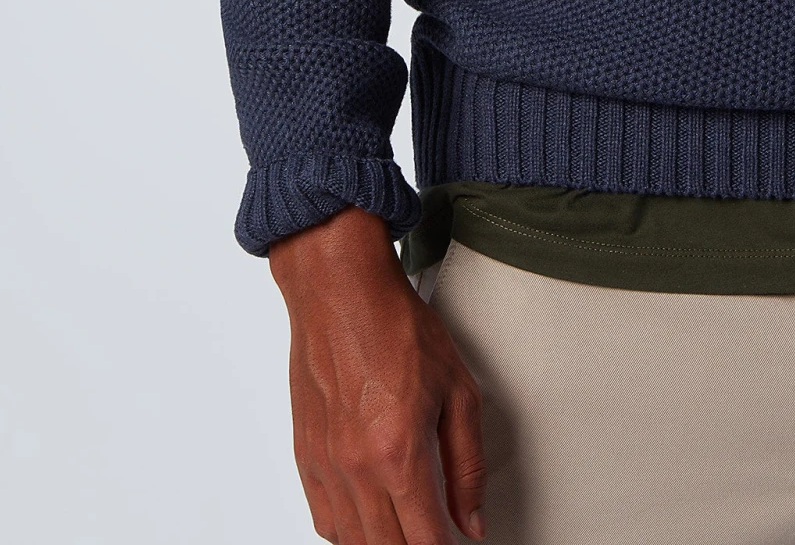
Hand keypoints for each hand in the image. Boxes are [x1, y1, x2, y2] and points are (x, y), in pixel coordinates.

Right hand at [268, 206, 485, 544]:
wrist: (341, 293)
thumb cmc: (398, 328)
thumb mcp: (458, 390)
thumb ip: (467, 464)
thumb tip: (472, 521)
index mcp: (399, 453)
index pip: (424, 541)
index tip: (456, 543)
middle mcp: (357, 468)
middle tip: (434, 532)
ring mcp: (326, 466)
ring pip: (352, 542)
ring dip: (382, 542)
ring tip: (406, 528)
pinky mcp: (305, 457)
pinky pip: (324, 520)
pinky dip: (348, 531)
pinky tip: (369, 519)